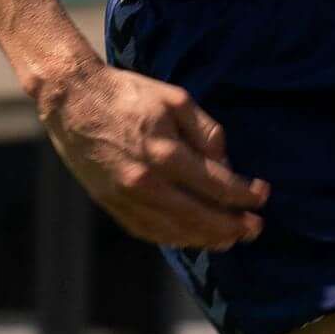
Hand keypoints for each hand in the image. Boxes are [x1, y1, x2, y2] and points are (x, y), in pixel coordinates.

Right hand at [35, 62, 266, 250]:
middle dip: (233, 226)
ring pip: (174, 232)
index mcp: (165, 153)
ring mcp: (125, 198)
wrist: (72, 100)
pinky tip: (191, 238)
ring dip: (206, 239)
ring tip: (229, 239)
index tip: (262, 197)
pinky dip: (174, 239)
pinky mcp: (110, 204)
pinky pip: (148, 231)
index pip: (217, 186)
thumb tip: (225, 165)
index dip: (244, 196)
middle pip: (200, 218)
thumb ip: (206, 132)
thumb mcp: (176, 99)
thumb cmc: (127, 94)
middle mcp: (145, 183)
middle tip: (255, 229)